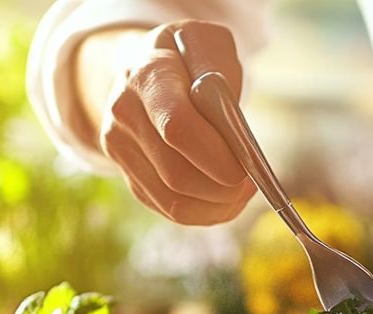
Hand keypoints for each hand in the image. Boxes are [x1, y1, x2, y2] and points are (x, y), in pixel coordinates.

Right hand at [81, 20, 254, 224]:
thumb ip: (219, 72)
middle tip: (251, 183)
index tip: (245, 167)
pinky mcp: (130, 177)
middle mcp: (124, 114)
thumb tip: (231, 126)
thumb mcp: (206, 42)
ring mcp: (121, 150)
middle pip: (176, 174)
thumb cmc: (186, 59)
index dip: (215, 156)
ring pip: (174, 201)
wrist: (143, 72)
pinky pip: (171, 210)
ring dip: (217, 206)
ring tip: (242, 193)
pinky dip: (206, 213)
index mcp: (146, 75)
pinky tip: (225, 200)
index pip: (176, 126)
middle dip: (223, 188)